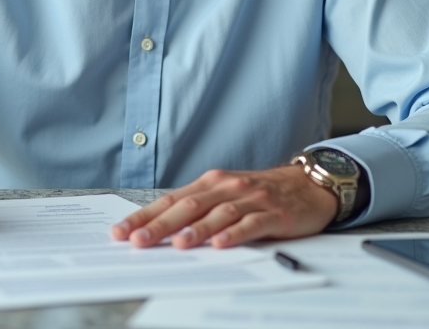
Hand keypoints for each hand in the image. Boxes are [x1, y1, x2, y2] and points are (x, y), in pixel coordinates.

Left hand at [111, 166, 336, 248]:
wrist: (308, 185)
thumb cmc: (261, 194)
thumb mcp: (226, 195)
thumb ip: (199, 210)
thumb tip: (161, 231)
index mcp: (210, 183)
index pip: (170, 201)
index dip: (144, 216)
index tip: (120, 231)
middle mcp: (227, 187)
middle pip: (188, 207)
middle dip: (160, 225)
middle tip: (137, 241)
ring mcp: (251, 199)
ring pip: (218, 214)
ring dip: (197, 230)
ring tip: (179, 244)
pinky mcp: (274, 213)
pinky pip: (252, 223)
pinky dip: (235, 233)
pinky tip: (222, 244)